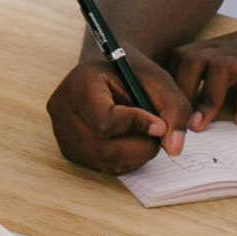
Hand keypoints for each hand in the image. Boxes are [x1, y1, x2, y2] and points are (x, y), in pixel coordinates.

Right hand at [45, 56, 192, 174]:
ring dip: (135, 154)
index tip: (159, 123)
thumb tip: (173, 148)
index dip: (137, 126)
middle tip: (158, 133)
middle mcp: (62, 109)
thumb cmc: (133, 72)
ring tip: (144, 134)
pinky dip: (123, 159)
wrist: (108, 69)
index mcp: (80, 84)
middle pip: (105, 148)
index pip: (105, 121)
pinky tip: (130, 140)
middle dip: (141, 146)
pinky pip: (101, 166)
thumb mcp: (158, 80)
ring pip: (105, 161)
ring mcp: (62, 132)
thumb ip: (174, 109)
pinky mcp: (68, 148)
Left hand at [169, 26, 236, 129]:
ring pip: (218, 67)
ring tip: (200, 126)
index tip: (162, 107)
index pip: (181, 55)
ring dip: (205, 99)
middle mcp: (235, 50)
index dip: (168, 80)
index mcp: (223, 48)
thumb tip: (191, 108)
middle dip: (179, 91)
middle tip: (175, 122)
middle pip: (191, 58)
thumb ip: (221, 77)